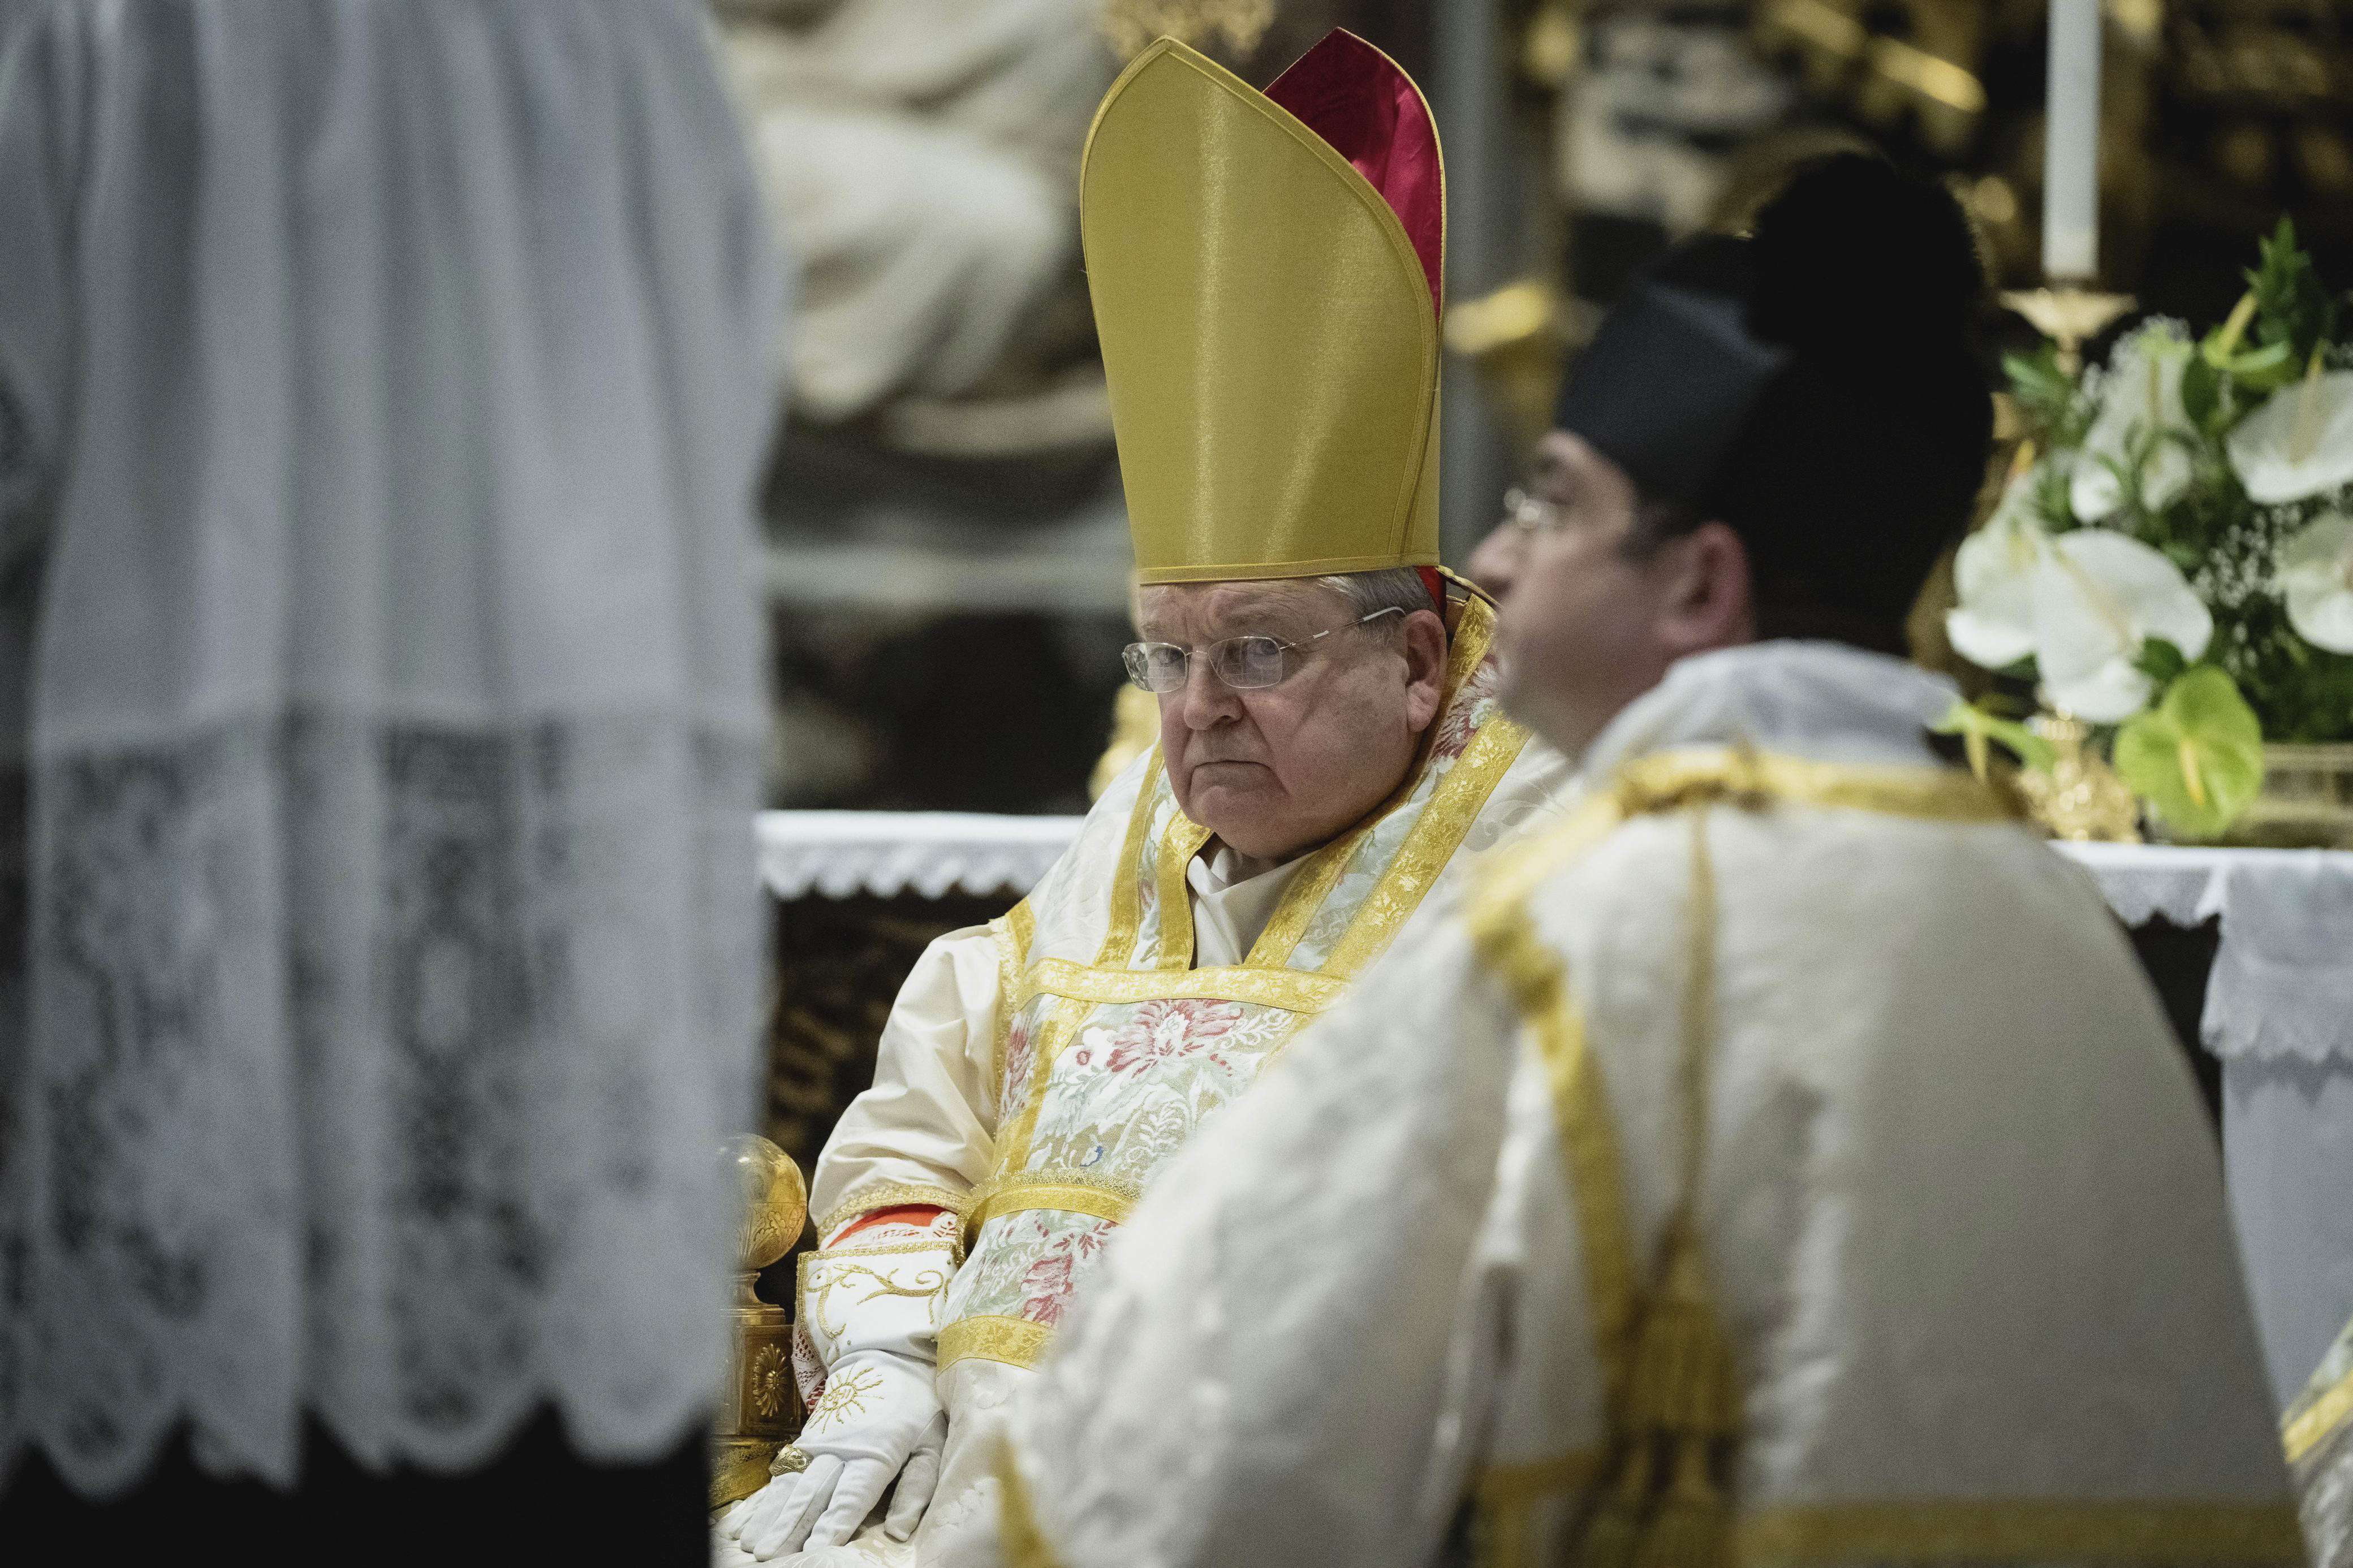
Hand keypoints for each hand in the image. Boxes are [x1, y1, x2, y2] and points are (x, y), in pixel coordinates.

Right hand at [730, 1349, 946, 1558]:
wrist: (886, 1356)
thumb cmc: (916, 1405)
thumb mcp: (932, 1441)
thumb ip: (917, 1486)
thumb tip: (901, 1532)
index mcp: (876, 1452)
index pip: (852, 1494)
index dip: (834, 1522)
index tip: (816, 1549)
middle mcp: (840, 1450)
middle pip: (812, 1493)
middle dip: (790, 1526)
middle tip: (768, 1556)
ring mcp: (817, 1444)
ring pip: (789, 1484)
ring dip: (768, 1516)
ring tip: (750, 1544)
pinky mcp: (804, 1442)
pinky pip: (779, 1473)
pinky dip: (758, 1499)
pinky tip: (739, 1521)